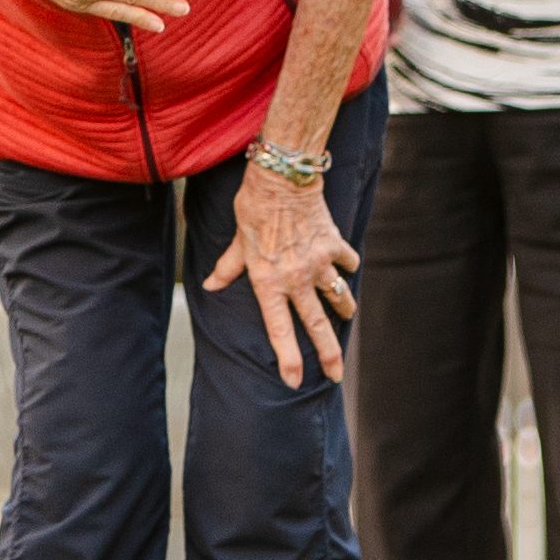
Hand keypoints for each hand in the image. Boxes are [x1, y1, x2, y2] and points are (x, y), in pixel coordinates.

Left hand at [205, 159, 358, 387]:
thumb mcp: (237, 241)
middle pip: (316, 325)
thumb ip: (228, 268)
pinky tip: (347, 268)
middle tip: (335, 374)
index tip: (294, 381)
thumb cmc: (254, 207)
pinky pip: (347, 263)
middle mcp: (296, 279)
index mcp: (268, 282)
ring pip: (338, 297)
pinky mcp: (334, 245)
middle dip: (328, 354)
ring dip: (344, 310)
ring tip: (346, 317)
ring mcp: (318, 263)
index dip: (288, 358)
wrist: (283, 178)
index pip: (279, 329)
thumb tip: (211, 286)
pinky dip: (348, 267)